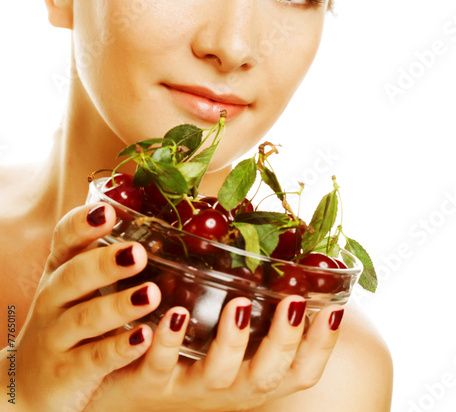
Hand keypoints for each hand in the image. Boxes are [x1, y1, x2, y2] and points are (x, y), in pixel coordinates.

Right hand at [11, 204, 158, 411]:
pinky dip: (120, 348)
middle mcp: (53, 301)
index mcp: (59, 273)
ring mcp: (57, 337)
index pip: (63, 241)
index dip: (82, 225)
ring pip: (86, 318)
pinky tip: (144, 337)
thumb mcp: (71, 288)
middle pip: (74, 276)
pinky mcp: (68, 372)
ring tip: (151, 294)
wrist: (25, 384)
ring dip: (119, 305)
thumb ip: (98, 259)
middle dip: (105, 263)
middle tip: (138, 252)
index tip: (107, 211)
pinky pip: (95, 358)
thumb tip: (149, 223)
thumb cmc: (63, 321)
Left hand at [84, 291, 343, 411]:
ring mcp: (191, 386)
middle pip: (267, 376)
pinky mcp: (151, 380)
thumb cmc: (192, 354)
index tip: (334, 311)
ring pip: (219, 375)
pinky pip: (161, 366)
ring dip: (232, 342)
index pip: (300, 371)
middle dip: (285, 341)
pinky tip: (174, 313)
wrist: (131, 389)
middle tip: (293, 303)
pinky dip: (169, 342)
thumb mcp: (231, 337)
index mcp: (253, 373)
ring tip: (239, 305)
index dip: (321, 347)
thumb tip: (281, 259)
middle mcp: (230, 386)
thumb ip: (256, 305)